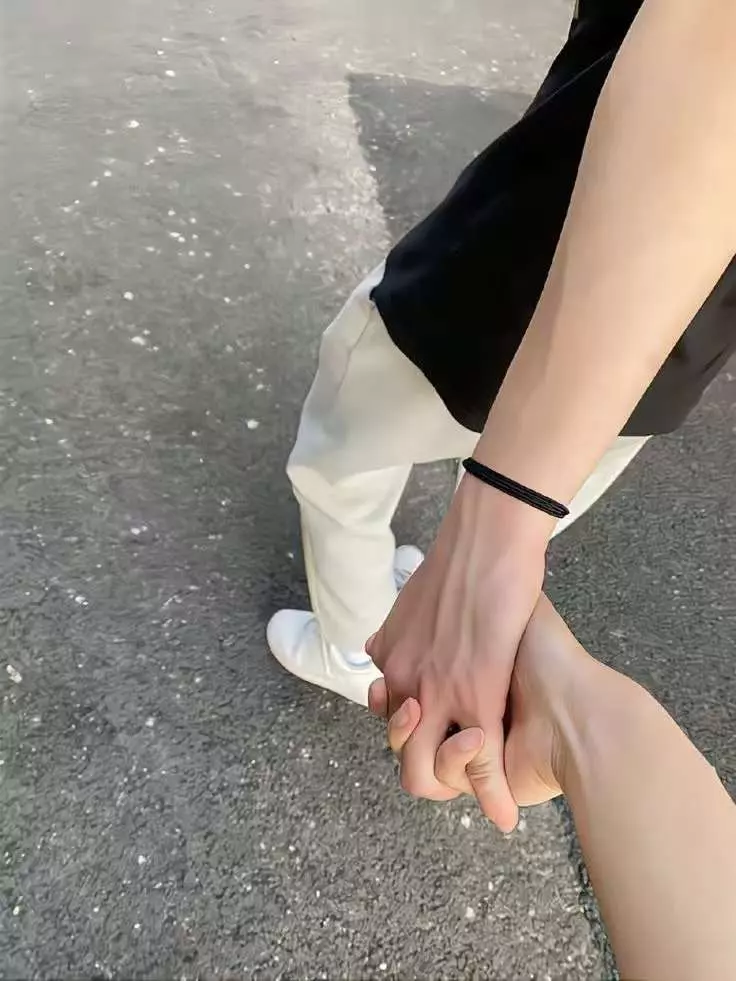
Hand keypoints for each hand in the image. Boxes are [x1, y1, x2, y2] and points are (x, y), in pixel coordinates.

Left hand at [366, 476, 550, 831]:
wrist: (487, 537)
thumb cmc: (459, 560)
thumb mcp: (410, 601)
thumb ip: (394, 632)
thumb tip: (375, 650)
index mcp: (391, 660)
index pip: (391, 719)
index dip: (415, 736)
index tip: (438, 735)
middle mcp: (405, 683)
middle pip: (404, 757)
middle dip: (433, 777)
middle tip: (464, 771)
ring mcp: (437, 692)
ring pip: (431, 771)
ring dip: (457, 790)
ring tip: (483, 791)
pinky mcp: (476, 693)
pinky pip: (479, 761)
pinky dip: (492, 796)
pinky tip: (505, 814)